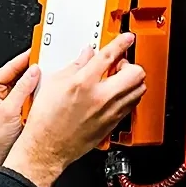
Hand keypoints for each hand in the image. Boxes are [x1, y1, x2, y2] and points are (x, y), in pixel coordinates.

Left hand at [0, 50, 41, 186]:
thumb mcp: (8, 111)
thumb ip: (22, 89)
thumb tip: (34, 72)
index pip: (11, 66)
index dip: (26, 57)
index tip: (40, 49)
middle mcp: (0, 95)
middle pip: (22, 77)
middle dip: (37, 73)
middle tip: (52, 66)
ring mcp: (11, 105)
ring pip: (30, 90)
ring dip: (40, 89)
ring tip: (53, 84)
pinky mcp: (20, 115)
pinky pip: (33, 103)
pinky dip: (41, 102)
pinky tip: (50, 100)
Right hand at [5, 34, 145, 186]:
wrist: (47, 148)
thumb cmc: (46, 121)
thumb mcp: (53, 85)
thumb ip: (74, 66)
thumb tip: (86, 56)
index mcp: (84, 83)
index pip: (109, 55)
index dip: (121, 43)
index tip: (127, 38)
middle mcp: (101, 97)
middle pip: (135, 72)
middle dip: (130, 64)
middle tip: (119, 65)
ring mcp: (110, 112)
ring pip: (138, 89)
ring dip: (132, 81)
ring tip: (119, 80)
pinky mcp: (113, 124)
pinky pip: (131, 105)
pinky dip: (128, 96)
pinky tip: (117, 96)